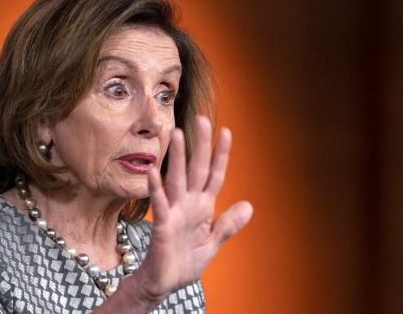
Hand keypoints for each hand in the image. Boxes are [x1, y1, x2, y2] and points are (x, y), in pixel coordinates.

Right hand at [138, 115, 253, 300]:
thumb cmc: (183, 262)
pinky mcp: (163, 226)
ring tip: (177, 135)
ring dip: (177, 158)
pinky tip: (153, 172)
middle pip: (196, 169)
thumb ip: (228, 225)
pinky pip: (160, 205)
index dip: (221, 155)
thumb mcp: (212, 243)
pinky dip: (156, 189)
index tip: (226, 132)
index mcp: (202, 207)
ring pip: (176, 180)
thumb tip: (249, 206)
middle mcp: (188, 204)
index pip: (214, 175)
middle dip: (200, 146)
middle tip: (201, 120)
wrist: (164, 283)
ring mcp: (175, 212)